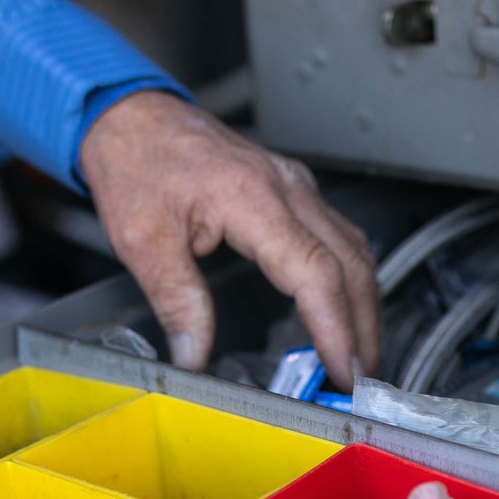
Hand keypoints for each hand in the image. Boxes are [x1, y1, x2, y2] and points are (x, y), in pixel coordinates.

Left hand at [78, 91, 380, 384]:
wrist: (133, 117)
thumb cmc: (137, 164)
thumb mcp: (142, 241)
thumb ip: (177, 302)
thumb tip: (195, 356)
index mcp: (252, 198)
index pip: (315, 272)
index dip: (335, 328)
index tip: (343, 371)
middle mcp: (287, 189)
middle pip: (352, 265)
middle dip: (364, 329)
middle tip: (360, 381)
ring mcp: (296, 186)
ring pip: (355, 250)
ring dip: (363, 307)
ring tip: (357, 357)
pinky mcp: (294, 190)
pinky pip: (340, 237)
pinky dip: (350, 280)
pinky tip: (344, 308)